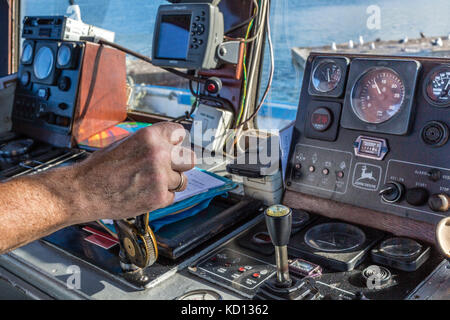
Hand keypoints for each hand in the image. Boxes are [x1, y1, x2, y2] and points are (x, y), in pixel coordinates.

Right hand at [68, 122, 194, 223]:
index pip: (180, 133)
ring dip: (170, 183)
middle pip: (189, 158)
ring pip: (182, 180)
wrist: (83, 191)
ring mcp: (160, 176)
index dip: (176, 142)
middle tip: (166, 168)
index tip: (173, 147)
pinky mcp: (159, 197)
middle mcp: (158, 154)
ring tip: (149, 183)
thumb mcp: (126, 142)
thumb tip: (171, 143)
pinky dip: (160, 197)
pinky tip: (143, 193)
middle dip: (179, 164)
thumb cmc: (100, 168)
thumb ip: (151, 142)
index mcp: (150, 136)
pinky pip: (172, 196)